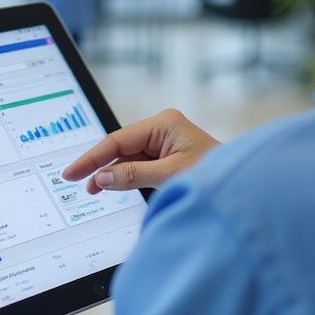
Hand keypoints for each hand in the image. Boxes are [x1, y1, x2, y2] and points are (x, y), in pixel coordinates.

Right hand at [63, 109, 219, 193]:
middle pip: (120, 147)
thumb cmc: (215, 174)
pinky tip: (110, 187)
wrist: (243, 188)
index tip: (71, 172)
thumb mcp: (171, 175)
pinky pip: (139, 165)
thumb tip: (102, 178)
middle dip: (98, 165)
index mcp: (164, 123)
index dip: (92, 157)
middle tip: (74, 182)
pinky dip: (124, 177)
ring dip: (110, 174)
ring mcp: (165, 143)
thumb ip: (133, 176)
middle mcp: (163, 129)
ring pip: (128, 158)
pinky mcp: (168, 157)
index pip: (118, 140)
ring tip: (91, 191)